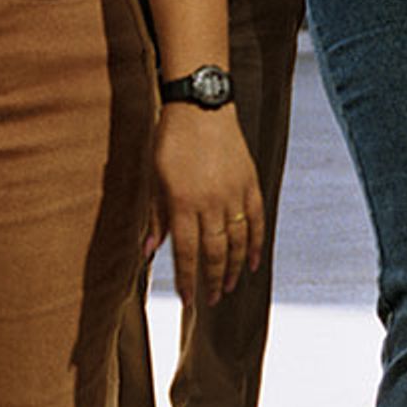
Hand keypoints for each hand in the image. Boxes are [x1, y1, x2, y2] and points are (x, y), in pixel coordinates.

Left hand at [153, 103, 262, 305]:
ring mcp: (234, 193)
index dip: (187, 280)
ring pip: (238, 241)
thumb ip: (156, 216)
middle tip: (211, 300)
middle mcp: (211, 202)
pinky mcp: (251, 183)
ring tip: (228, 287)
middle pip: (215, 252)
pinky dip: (256, 244)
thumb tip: (149, 251)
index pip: (187, 252)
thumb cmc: (171, 140)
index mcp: (182, 202)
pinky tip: (252, 263)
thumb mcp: (154, 177)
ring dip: (233, 268)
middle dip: (212, 281)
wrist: (201, 106)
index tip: (187, 301)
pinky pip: (258, 220)